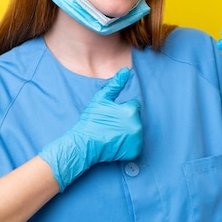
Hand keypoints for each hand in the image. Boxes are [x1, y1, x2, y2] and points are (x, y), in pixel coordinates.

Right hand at [39, 67, 142, 191]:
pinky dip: (128, 144)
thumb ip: (116, 84)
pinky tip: (116, 142)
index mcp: (131, 111)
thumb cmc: (91, 120)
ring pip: (136, 131)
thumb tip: (126, 70)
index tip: (111, 115)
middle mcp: (137, 126)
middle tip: (110, 124)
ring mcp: (136, 140)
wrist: (84, 144)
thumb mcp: (101, 99)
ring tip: (112, 133)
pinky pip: (135, 144)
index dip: (122, 108)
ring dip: (127, 131)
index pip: (134, 105)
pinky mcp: (134, 151)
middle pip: (135, 118)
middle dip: (126, 119)